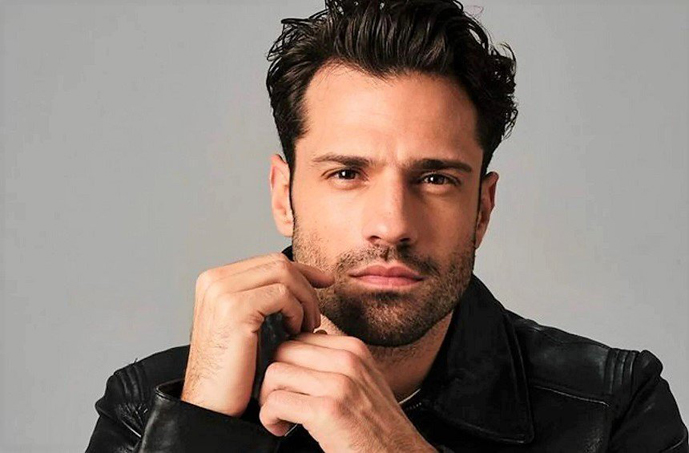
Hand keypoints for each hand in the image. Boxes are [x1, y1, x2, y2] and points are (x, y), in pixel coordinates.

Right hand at [181, 252, 333, 416]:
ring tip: (306, 326)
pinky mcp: (235, 308)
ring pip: (283, 273)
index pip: (269, 260)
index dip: (302, 269)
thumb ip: (270, 299)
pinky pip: (282, 294)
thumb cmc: (235, 371)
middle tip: (315, 314)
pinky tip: (294, 332)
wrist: (212, 405)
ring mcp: (222, 291)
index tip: (325, 282)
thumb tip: (313, 280)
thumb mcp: (254, 325)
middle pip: (278, 262)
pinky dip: (296, 310)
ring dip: (304, 298)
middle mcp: (214, 280)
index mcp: (216, 280)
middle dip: (306, 284)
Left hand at [258, 332, 435, 451]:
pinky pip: (277, 402)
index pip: (299, 337)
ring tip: (280, 416)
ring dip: (268, 398)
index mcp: (353, 349)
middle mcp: (347, 360)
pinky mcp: (327, 410)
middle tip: (278, 400)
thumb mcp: (363, 380)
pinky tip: (281, 428)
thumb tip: (306, 343)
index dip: (285, 362)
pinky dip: (269, 417)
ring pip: (275, 373)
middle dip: (272, 378)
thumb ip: (336, 360)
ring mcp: (339, 384)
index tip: (286, 383)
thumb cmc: (378, 425)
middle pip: (283, 350)